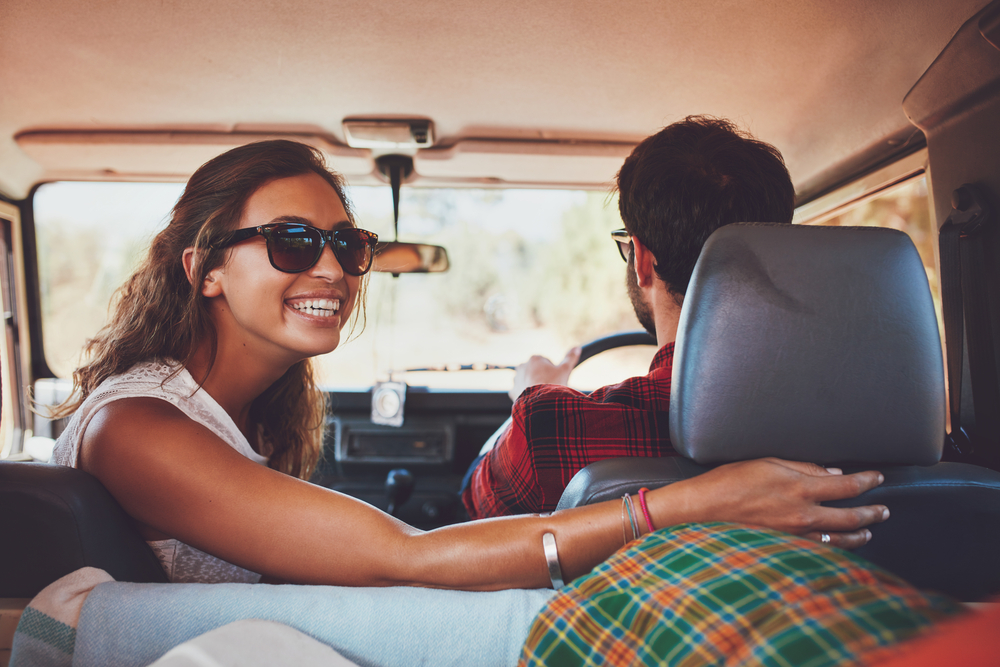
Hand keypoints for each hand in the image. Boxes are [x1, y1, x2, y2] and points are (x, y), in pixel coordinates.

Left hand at [509, 346, 581, 401]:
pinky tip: (532, 400)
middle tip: (549, 387)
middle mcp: (522, 367)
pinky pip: (519, 392)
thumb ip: (570, 357)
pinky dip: (525, 395)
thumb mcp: (565, 370)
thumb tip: (577, 347)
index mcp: (534, 359)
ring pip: (526, 381)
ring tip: (541, 395)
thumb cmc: (554, 385)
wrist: (542, 404)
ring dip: (531, 386)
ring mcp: (516, 379)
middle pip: (534, 371)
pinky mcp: (512, 391)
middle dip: (540, 377)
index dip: (552, 371)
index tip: (555, 379)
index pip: (545, 363)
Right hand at [658, 457, 888, 549]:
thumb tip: (832, 473)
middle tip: (884, 509)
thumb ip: (804, 467)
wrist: (705, 508)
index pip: (848, 485)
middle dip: (872, 513)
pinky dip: (834, 545)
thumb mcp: (768, 462)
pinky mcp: (785, 544)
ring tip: (868, 531)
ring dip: (858, 534)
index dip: (868, 481)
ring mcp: (796, 533)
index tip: (878, 478)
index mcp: (801, 488)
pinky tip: (837, 543)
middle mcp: (804, 514)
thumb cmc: (731, 480)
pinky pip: (819, 547)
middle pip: (851, 516)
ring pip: (838, 538)